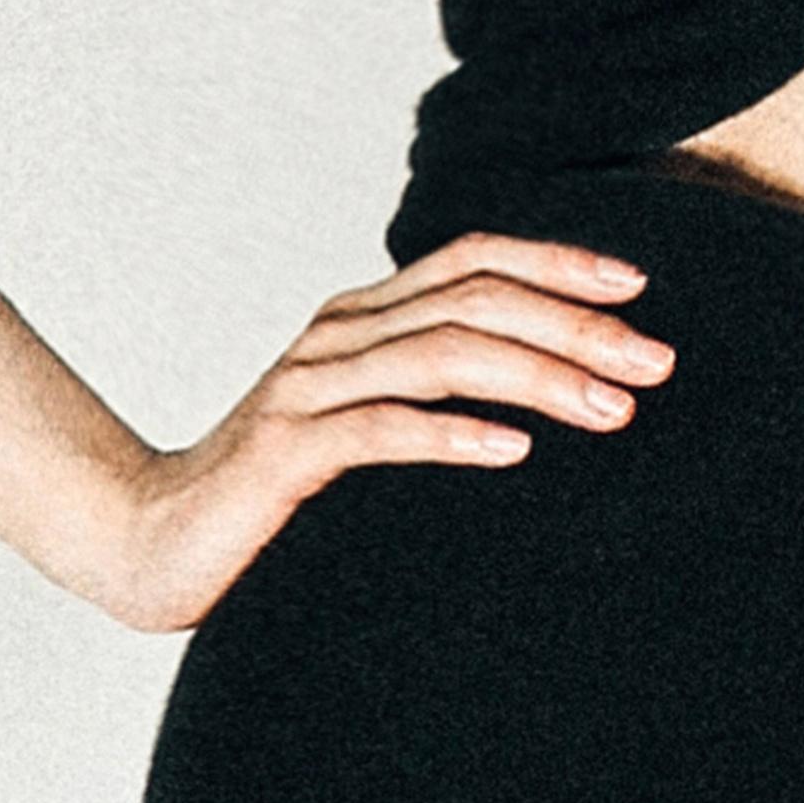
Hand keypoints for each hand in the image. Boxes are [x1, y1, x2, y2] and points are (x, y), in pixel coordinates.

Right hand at [93, 232, 675, 632]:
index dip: (558, 262)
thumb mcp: (367, 423)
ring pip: (444, 356)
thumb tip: (554, 391)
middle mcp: (340, 332)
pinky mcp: (284, 449)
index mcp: (364, 316)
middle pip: (477, 301)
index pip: (475, 260)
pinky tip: (513, 451)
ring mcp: (308, 386)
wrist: (149, 543)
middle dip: (576, 325)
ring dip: (538, 376)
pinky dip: (454, 435)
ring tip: (610, 409)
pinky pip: (383, 430)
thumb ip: (433, 392)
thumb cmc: (277, 493)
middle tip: (654, 362)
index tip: (638, 285)